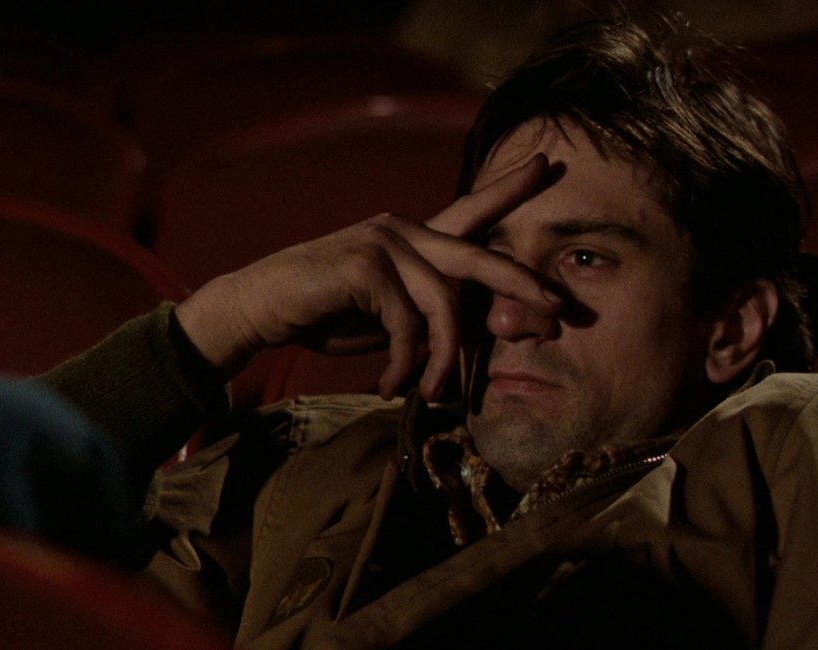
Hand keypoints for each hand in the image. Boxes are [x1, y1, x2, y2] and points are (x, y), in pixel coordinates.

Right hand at [175, 154, 559, 400]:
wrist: (261, 310)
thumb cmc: (327, 314)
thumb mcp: (390, 316)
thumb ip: (430, 314)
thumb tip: (485, 333)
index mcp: (413, 237)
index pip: (470, 210)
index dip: (508, 188)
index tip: (546, 166)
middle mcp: (403, 229)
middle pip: (478, 256)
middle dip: (521, 284)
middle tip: (556, 309)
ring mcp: (384, 241)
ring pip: (444, 303)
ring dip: (443, 359)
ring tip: (430, 393)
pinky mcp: (365, 264)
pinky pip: (407, 322)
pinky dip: (404, 361)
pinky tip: (391, 384)